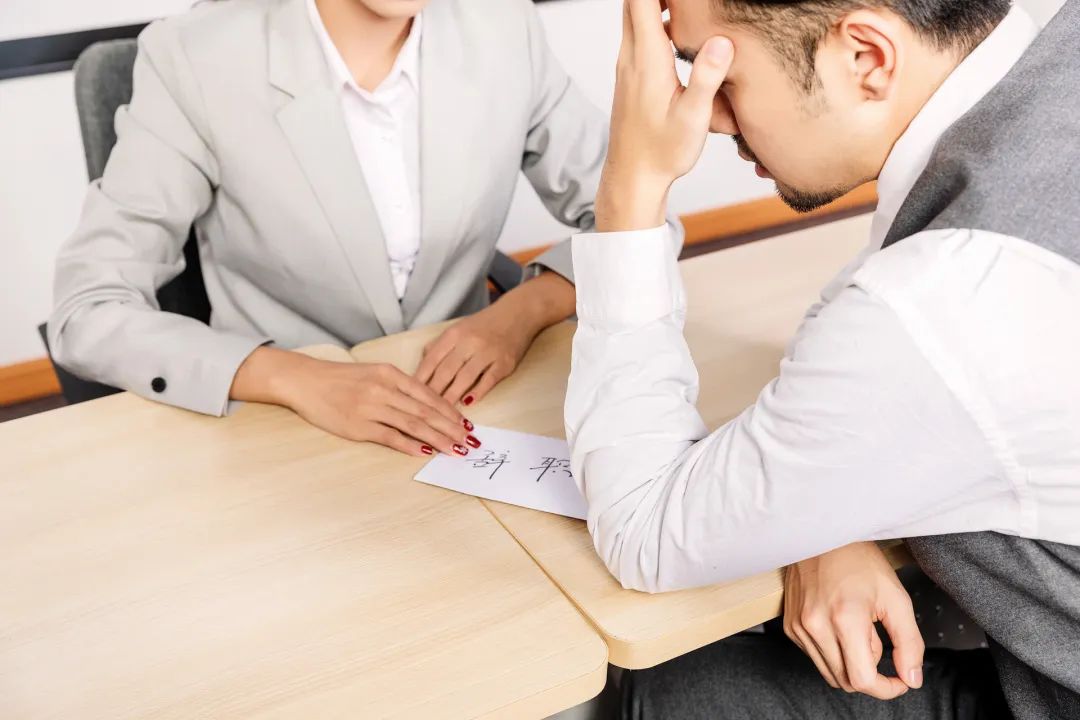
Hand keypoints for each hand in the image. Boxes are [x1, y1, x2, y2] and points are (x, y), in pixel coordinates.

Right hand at [231, 347, 478, 456]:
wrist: (306, 381)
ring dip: (437, 439)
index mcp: (391, 374)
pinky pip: (390, 437)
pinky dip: (410, 446)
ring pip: (413, 424)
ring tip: (453, 449)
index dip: (450, 411)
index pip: (429, 394)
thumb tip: (427, 405)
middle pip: (426, 411)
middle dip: (451, 428)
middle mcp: (384, 389)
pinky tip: (425, 452)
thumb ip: (400, 387)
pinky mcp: (359, 426)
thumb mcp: (374, 373)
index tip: (466, 424)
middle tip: (468, 440)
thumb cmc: (341, 378)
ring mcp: (371, 408)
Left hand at [415, 272, 574, 406]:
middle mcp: (469, 342)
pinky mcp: (504, 363)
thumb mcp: (458, 328)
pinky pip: (488, 380)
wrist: (518, 314)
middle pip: (446, 371)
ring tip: (442, 413)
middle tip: (423, 410)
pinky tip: (468, 403)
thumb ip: (439, 345)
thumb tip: (423, 366)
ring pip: (465, 378)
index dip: (420, 379)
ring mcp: (488, 353)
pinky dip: (478, 392)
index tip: (410, 395)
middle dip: (433, 392)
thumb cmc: (484, 324)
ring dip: (452, 396)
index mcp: (454, 334)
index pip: (431, 360)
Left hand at [596, 0, 733, 230]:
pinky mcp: (629, 76)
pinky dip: (653, 22)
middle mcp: (631, 58)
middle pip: (635, 4)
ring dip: (656, 3)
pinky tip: (678, 31)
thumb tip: (722, 42)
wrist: (633, 178)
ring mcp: (627, 66)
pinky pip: (637, 36)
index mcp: (647, 61)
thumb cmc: (662, 153)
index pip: (642, 2)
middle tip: (694, 1)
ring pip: (634, 18)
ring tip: (688, 6)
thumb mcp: (692, 119)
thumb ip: (706, 78)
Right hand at [783, 542, 924, 699]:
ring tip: (858, 629)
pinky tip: (839, 624)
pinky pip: (816, 657)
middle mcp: (815, 626)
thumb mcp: (896, 598)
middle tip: (877, 638)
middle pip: (846, 681)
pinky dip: (833, 652)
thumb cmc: (859, 560)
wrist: (822, 534)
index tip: (899, 681)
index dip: (886, 689)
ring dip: (850, 662)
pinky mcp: (790, 625)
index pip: (862, 680)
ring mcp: (798, 627)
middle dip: (869, 671)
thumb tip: (911, 679)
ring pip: (830, 673)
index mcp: (844, 618)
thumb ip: (909, 643)